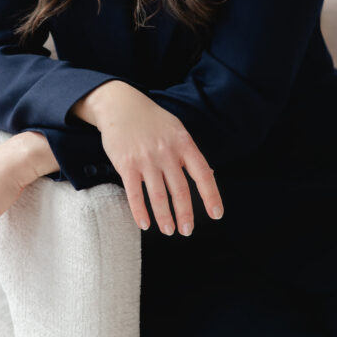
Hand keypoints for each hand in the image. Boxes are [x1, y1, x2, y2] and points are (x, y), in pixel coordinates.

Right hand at [88, 82, 223, 236]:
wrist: (120, 105)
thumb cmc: (151, 120)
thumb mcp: (176, 129)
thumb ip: (189, 152)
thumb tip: (208, 174)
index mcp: (183, 142)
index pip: (203, 173)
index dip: (211, 196)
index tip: (217, 214)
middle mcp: (167, 152)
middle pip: (180, 190)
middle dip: (185, 214)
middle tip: (187, 231)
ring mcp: (146, 159)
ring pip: (159, 196)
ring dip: (165, 217)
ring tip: (169, 230)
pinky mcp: (126, 164)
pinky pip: (135, 194)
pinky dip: (140, 212)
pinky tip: (144, 224)